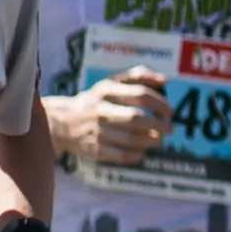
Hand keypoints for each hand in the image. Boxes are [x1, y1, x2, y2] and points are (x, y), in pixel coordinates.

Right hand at [53, 69, 169, 166]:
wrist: (60, 122)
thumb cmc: (94, 101)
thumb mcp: (110, 83)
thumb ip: (137, 76)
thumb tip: (163, 81)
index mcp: (105, 91)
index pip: (139, 95)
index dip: (160, 103)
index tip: (169, 111)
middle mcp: (100, 110)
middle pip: (136, 118)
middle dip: (158, 124)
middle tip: (169, 128)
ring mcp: (96, 131)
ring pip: (131, 139)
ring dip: (151, 140)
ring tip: (159, 139)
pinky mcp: (94, 149)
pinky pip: (121, 155)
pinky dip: (136, 155)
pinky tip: (142, 151)